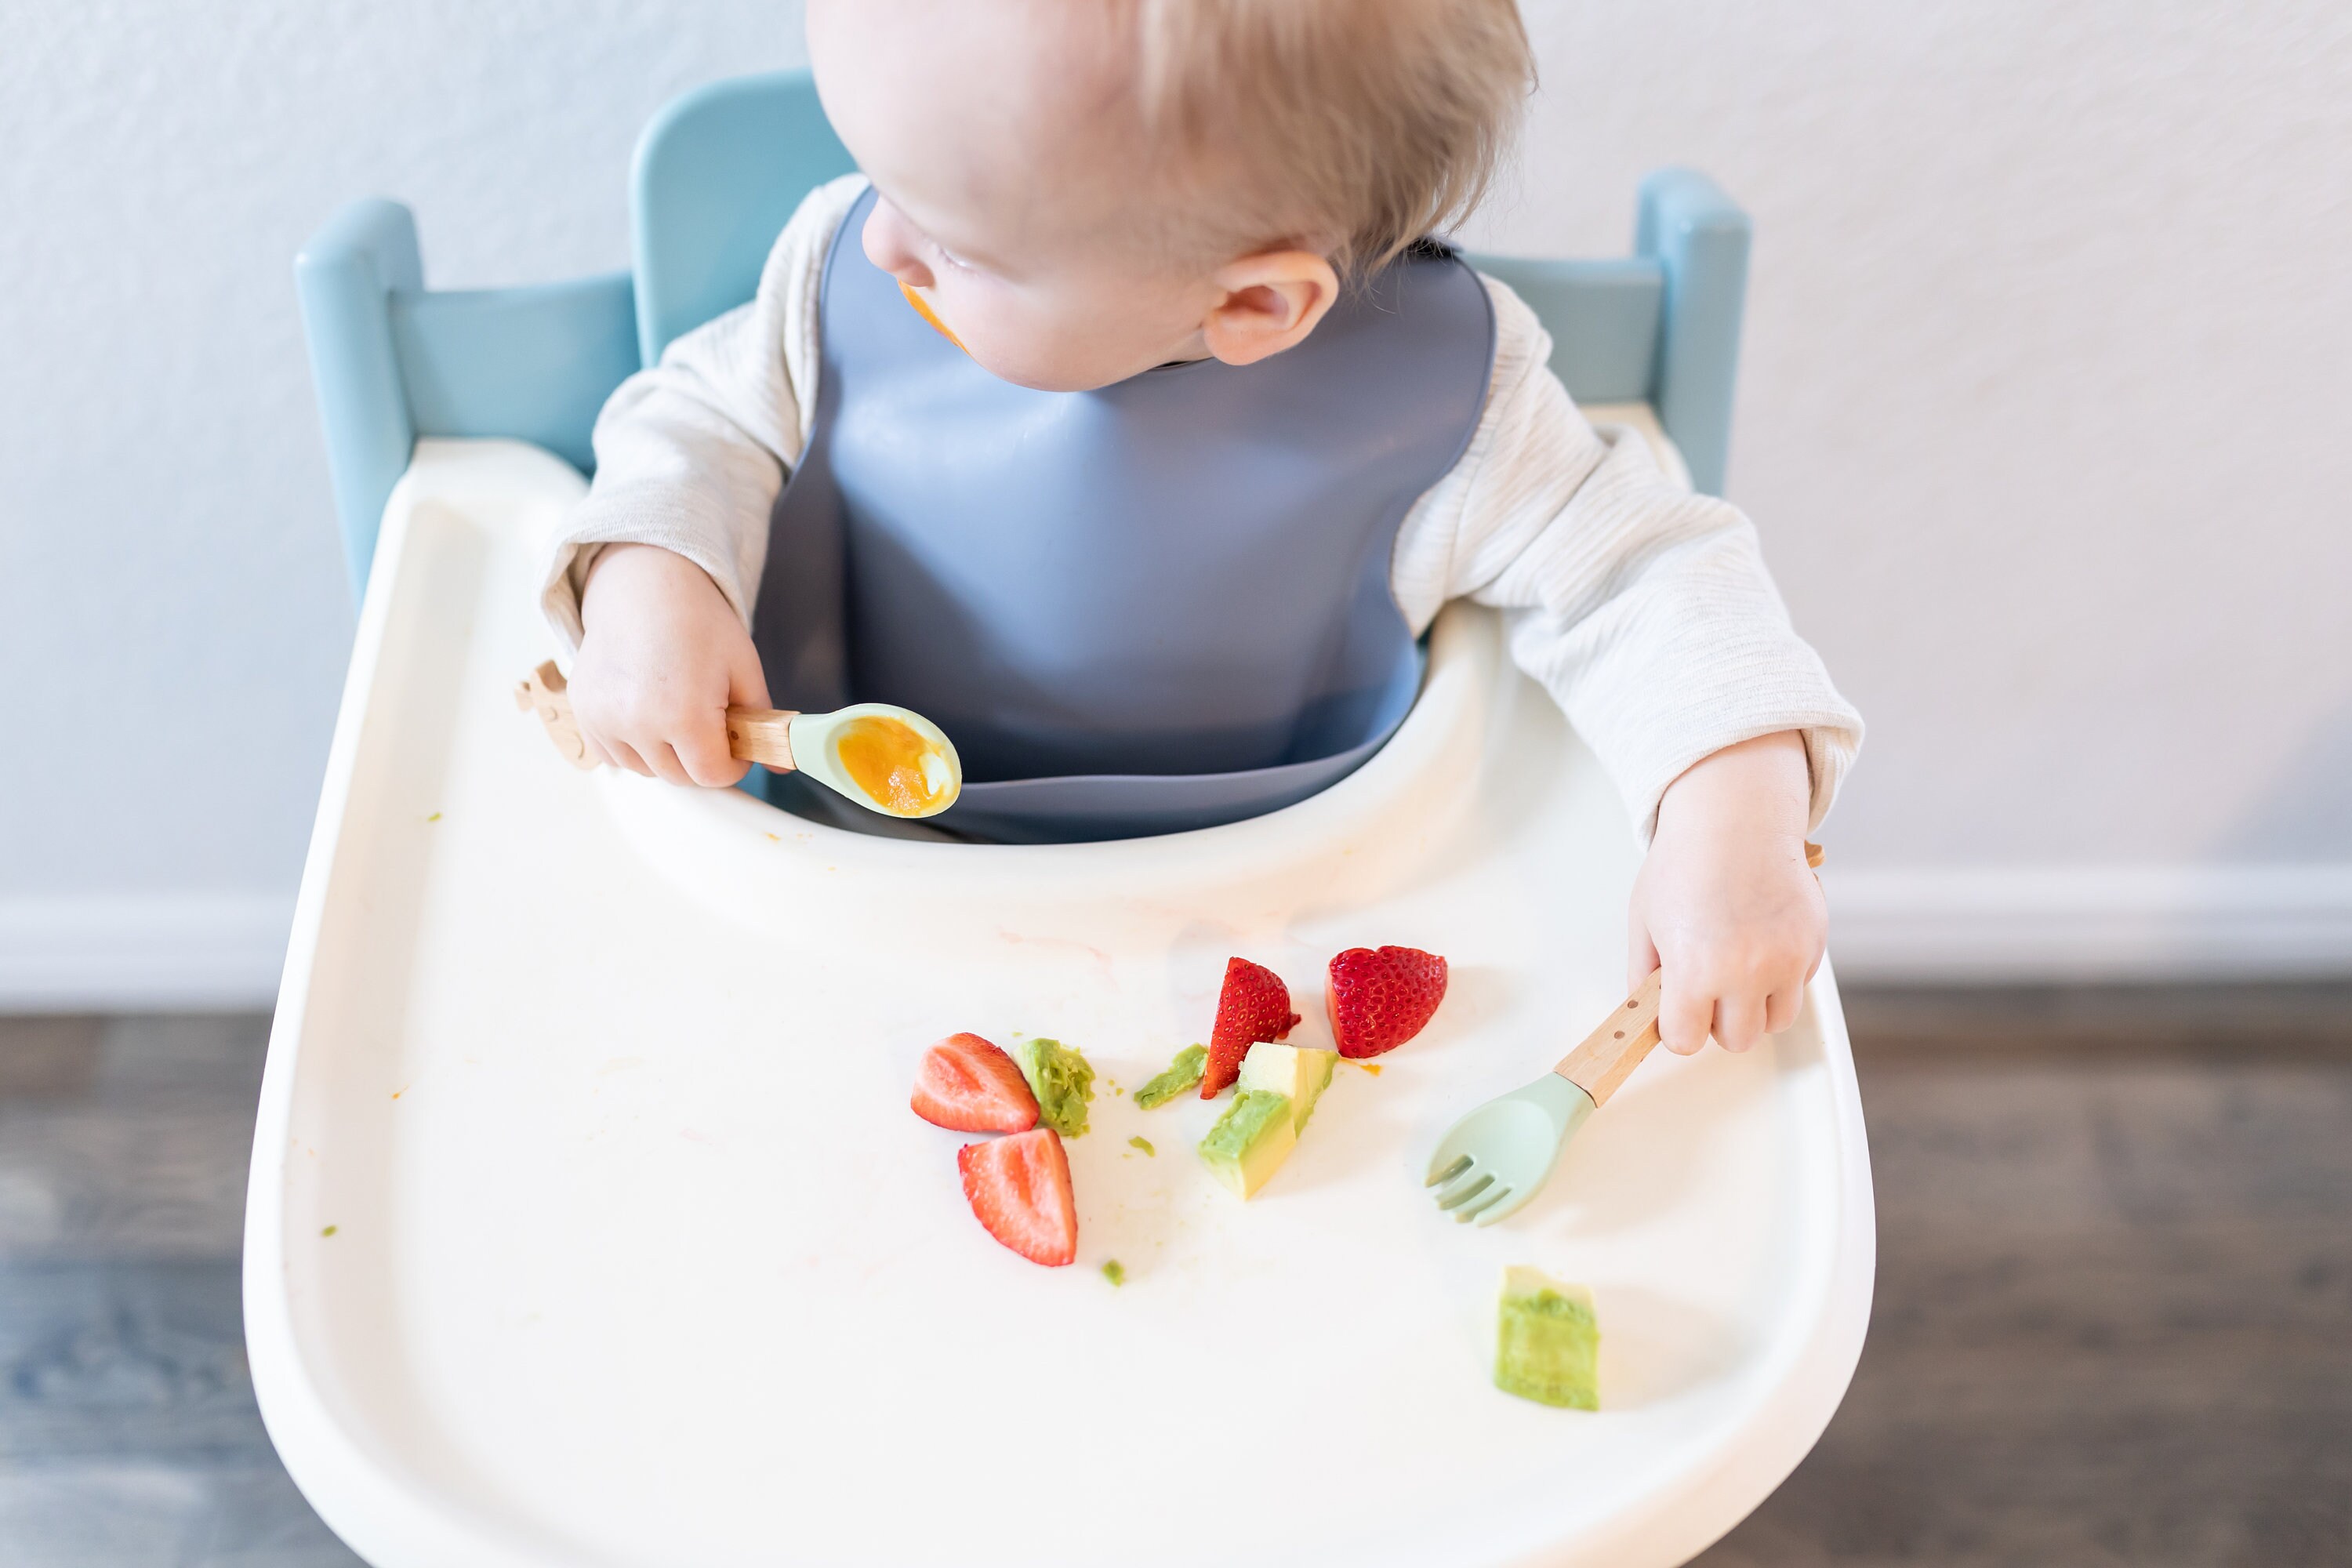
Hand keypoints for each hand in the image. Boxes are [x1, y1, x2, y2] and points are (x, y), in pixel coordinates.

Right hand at [571, 543, 770, 786]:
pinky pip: (615, 756)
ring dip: (666, 753)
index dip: (732, 763)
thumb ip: (764, 723)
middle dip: (702, 757)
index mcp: (684, 715)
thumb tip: (782, 765)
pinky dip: (634, 745)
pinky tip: (646, 708)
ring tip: (675, 706)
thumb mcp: (744, 668)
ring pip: (648, 769)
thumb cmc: (699, 622)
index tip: (736, 742)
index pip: (713, 776)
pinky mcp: (584, 714)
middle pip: (681, 777)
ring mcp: (604, 721)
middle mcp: (638, 724)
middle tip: (709, 717)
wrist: (643, 586)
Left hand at [1628, 731, 1824, 1054]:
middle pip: (1738, 1040)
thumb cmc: (1684, 863)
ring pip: (1777, 1021)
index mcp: (1696, 970)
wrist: (1734, 819)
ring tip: (1737, 969)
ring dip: (1756, 1007)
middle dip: (1719, 1021)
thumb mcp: (1644, 920)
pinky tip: (1761, 940)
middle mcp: (1746, 972)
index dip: (1679, 1026)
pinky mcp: (1813, 943)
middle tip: (1708, 986)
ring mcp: (1786, 959)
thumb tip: (1649, 1012)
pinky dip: (1783, 976)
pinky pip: (1800, 985)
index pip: (1686, 1040)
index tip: (1678, 1009)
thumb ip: (1643, 974)